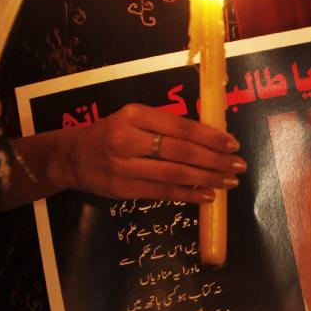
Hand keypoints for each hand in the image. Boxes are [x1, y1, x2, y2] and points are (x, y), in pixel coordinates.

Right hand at [57, 103, 244, 202]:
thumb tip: (211, 137)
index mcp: (135, 115)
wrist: (72, 157)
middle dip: (215, 160)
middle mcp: (128, 139)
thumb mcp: (134, 118)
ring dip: (207, 179)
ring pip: (175, 174)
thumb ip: (166, 125)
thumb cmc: (111, 134)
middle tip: (238, 166)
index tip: (232, 144)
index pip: (181, 127)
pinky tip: (208, 196)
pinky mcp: (123, 189)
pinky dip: (189, 195)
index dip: (211, 137)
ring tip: (229, 182)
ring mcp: (124, 166)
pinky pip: (163, 192)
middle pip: (182, 151)